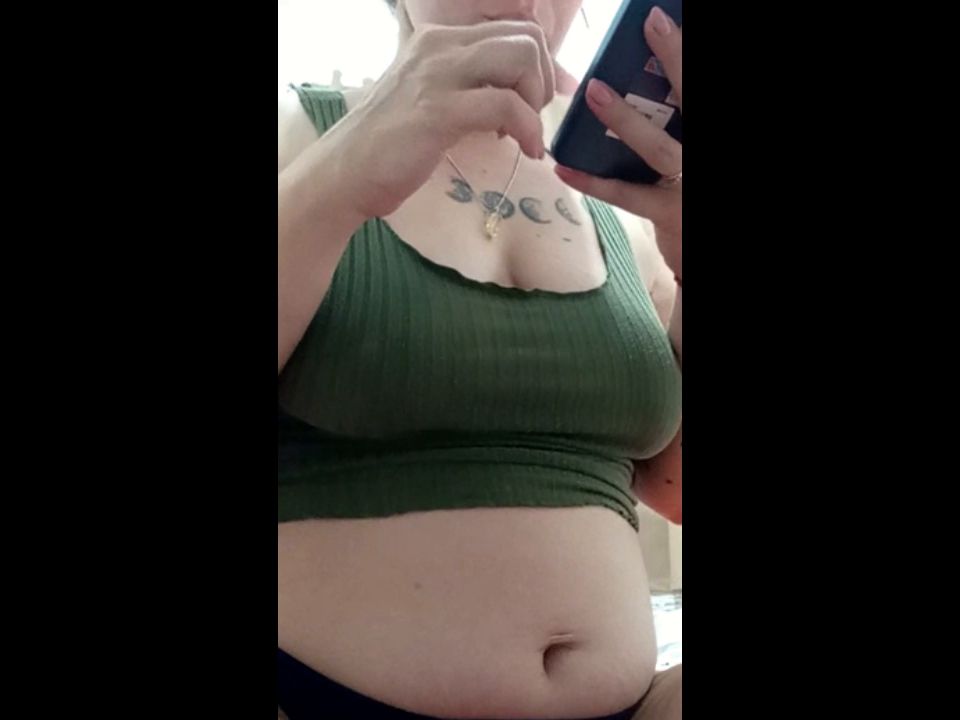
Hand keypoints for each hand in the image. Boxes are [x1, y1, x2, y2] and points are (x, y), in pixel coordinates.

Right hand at [333, 20, 555, 219]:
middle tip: (529, 118)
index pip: (512, 30)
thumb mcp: (428, 97)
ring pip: (521, 58)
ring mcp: (439, 76)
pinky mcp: (439, 111)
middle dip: (542, 80)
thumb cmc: (388, 144)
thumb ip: (465, 85)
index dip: (536, 67)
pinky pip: (507, 106)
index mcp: (438, 40)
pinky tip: (524, 150)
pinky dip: (529, 130)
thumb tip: (515, 90)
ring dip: (536, 101)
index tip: (528, 103)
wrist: (346, 173)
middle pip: (526, 38)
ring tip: (524, 135)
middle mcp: (439, 47)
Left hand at [554, 6, 680, 278]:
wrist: (703, 252)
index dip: (682, 53)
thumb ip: (673, 124)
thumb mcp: (687, 153)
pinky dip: (593, 181)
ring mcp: (690, 183)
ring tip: (594, 91)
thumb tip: (643, 86)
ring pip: (658, 145)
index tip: (661, 18)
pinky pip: (626, 193)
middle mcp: (701, 151)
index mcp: (704, 132)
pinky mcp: (670, 214)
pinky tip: (564, 167)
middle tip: (654, 24)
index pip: (694, 91)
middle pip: (692, 99)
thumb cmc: (688, 195)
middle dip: (674, 60)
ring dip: (625, 118)